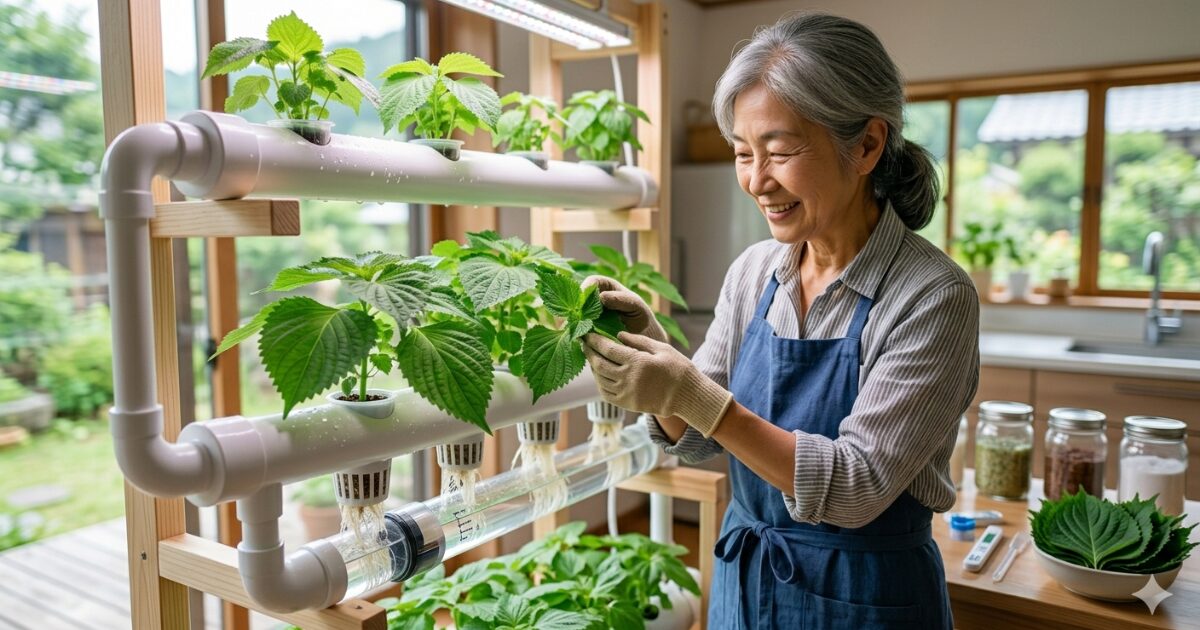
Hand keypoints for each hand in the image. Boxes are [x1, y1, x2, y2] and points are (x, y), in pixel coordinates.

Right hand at [580, 275, 667, 343]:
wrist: (643, 340)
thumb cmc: (641, 318)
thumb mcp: (636, 306)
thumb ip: (622, 299)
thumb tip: (602, 296)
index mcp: (607, 287)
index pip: (592, 282)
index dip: (585, 288)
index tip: (583, 300)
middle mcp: (594, 299)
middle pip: (579, 297)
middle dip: (576, 306)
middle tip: (576, 316)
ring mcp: (588, 314)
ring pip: (574, 314)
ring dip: (574, 321)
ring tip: (578, 329)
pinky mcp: (586, 329)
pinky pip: (576, 329)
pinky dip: (576, 333)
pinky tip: (580, 338)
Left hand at [583, 331, 732, 437]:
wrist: (687, 396)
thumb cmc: (677, 368)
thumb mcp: (661, 348)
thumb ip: (638, 341)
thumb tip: (619, 335)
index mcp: (636, 361)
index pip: (607, 348)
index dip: (594, 340)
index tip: (586, 333)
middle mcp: (628, 378)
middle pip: (599, 363)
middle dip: (588, 351)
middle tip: (583, 343)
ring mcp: (626, 393)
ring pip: (600, 379)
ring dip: (592, 367)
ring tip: (591, 357)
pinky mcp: (627, 404)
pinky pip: (605, 394)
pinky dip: (599, 383)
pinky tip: (599, 375)